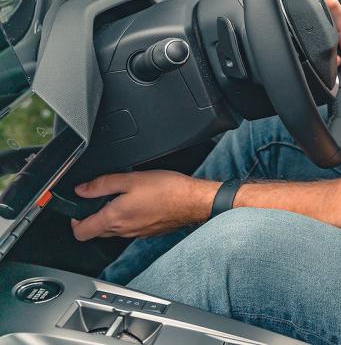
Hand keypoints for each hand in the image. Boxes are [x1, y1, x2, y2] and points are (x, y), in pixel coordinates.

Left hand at [70, 170, 218, 240]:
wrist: (193, 201)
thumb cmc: (167, 190)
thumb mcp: (131, 179)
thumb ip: (103, 184)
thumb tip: (82, 189)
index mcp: (114, 218)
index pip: (80, 232)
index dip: (74, 221)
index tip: (78, 208)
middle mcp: (123, 230)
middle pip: (96, 232)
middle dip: (92, 218)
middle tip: (99, 200)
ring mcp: (136, 234)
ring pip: (114, 231)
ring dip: (111, 218)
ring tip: (122, 199)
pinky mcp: (149, 232)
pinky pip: (130, 229)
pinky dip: (128, 219)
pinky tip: (140, 204)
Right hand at [318, 0, 340, 87]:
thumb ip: (332, 7)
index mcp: (333, 29)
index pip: (316, 23)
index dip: (312, 25)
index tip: (314, 27)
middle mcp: (331, 43)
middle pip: (314, 41)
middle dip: (318, 44)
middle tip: (330, 43)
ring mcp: (331, 56)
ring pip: (315, 57)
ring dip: (323, 58)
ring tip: (335, 55)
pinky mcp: (330, 69)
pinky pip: (320, 69)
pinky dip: (327, 68)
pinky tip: (336, 65)